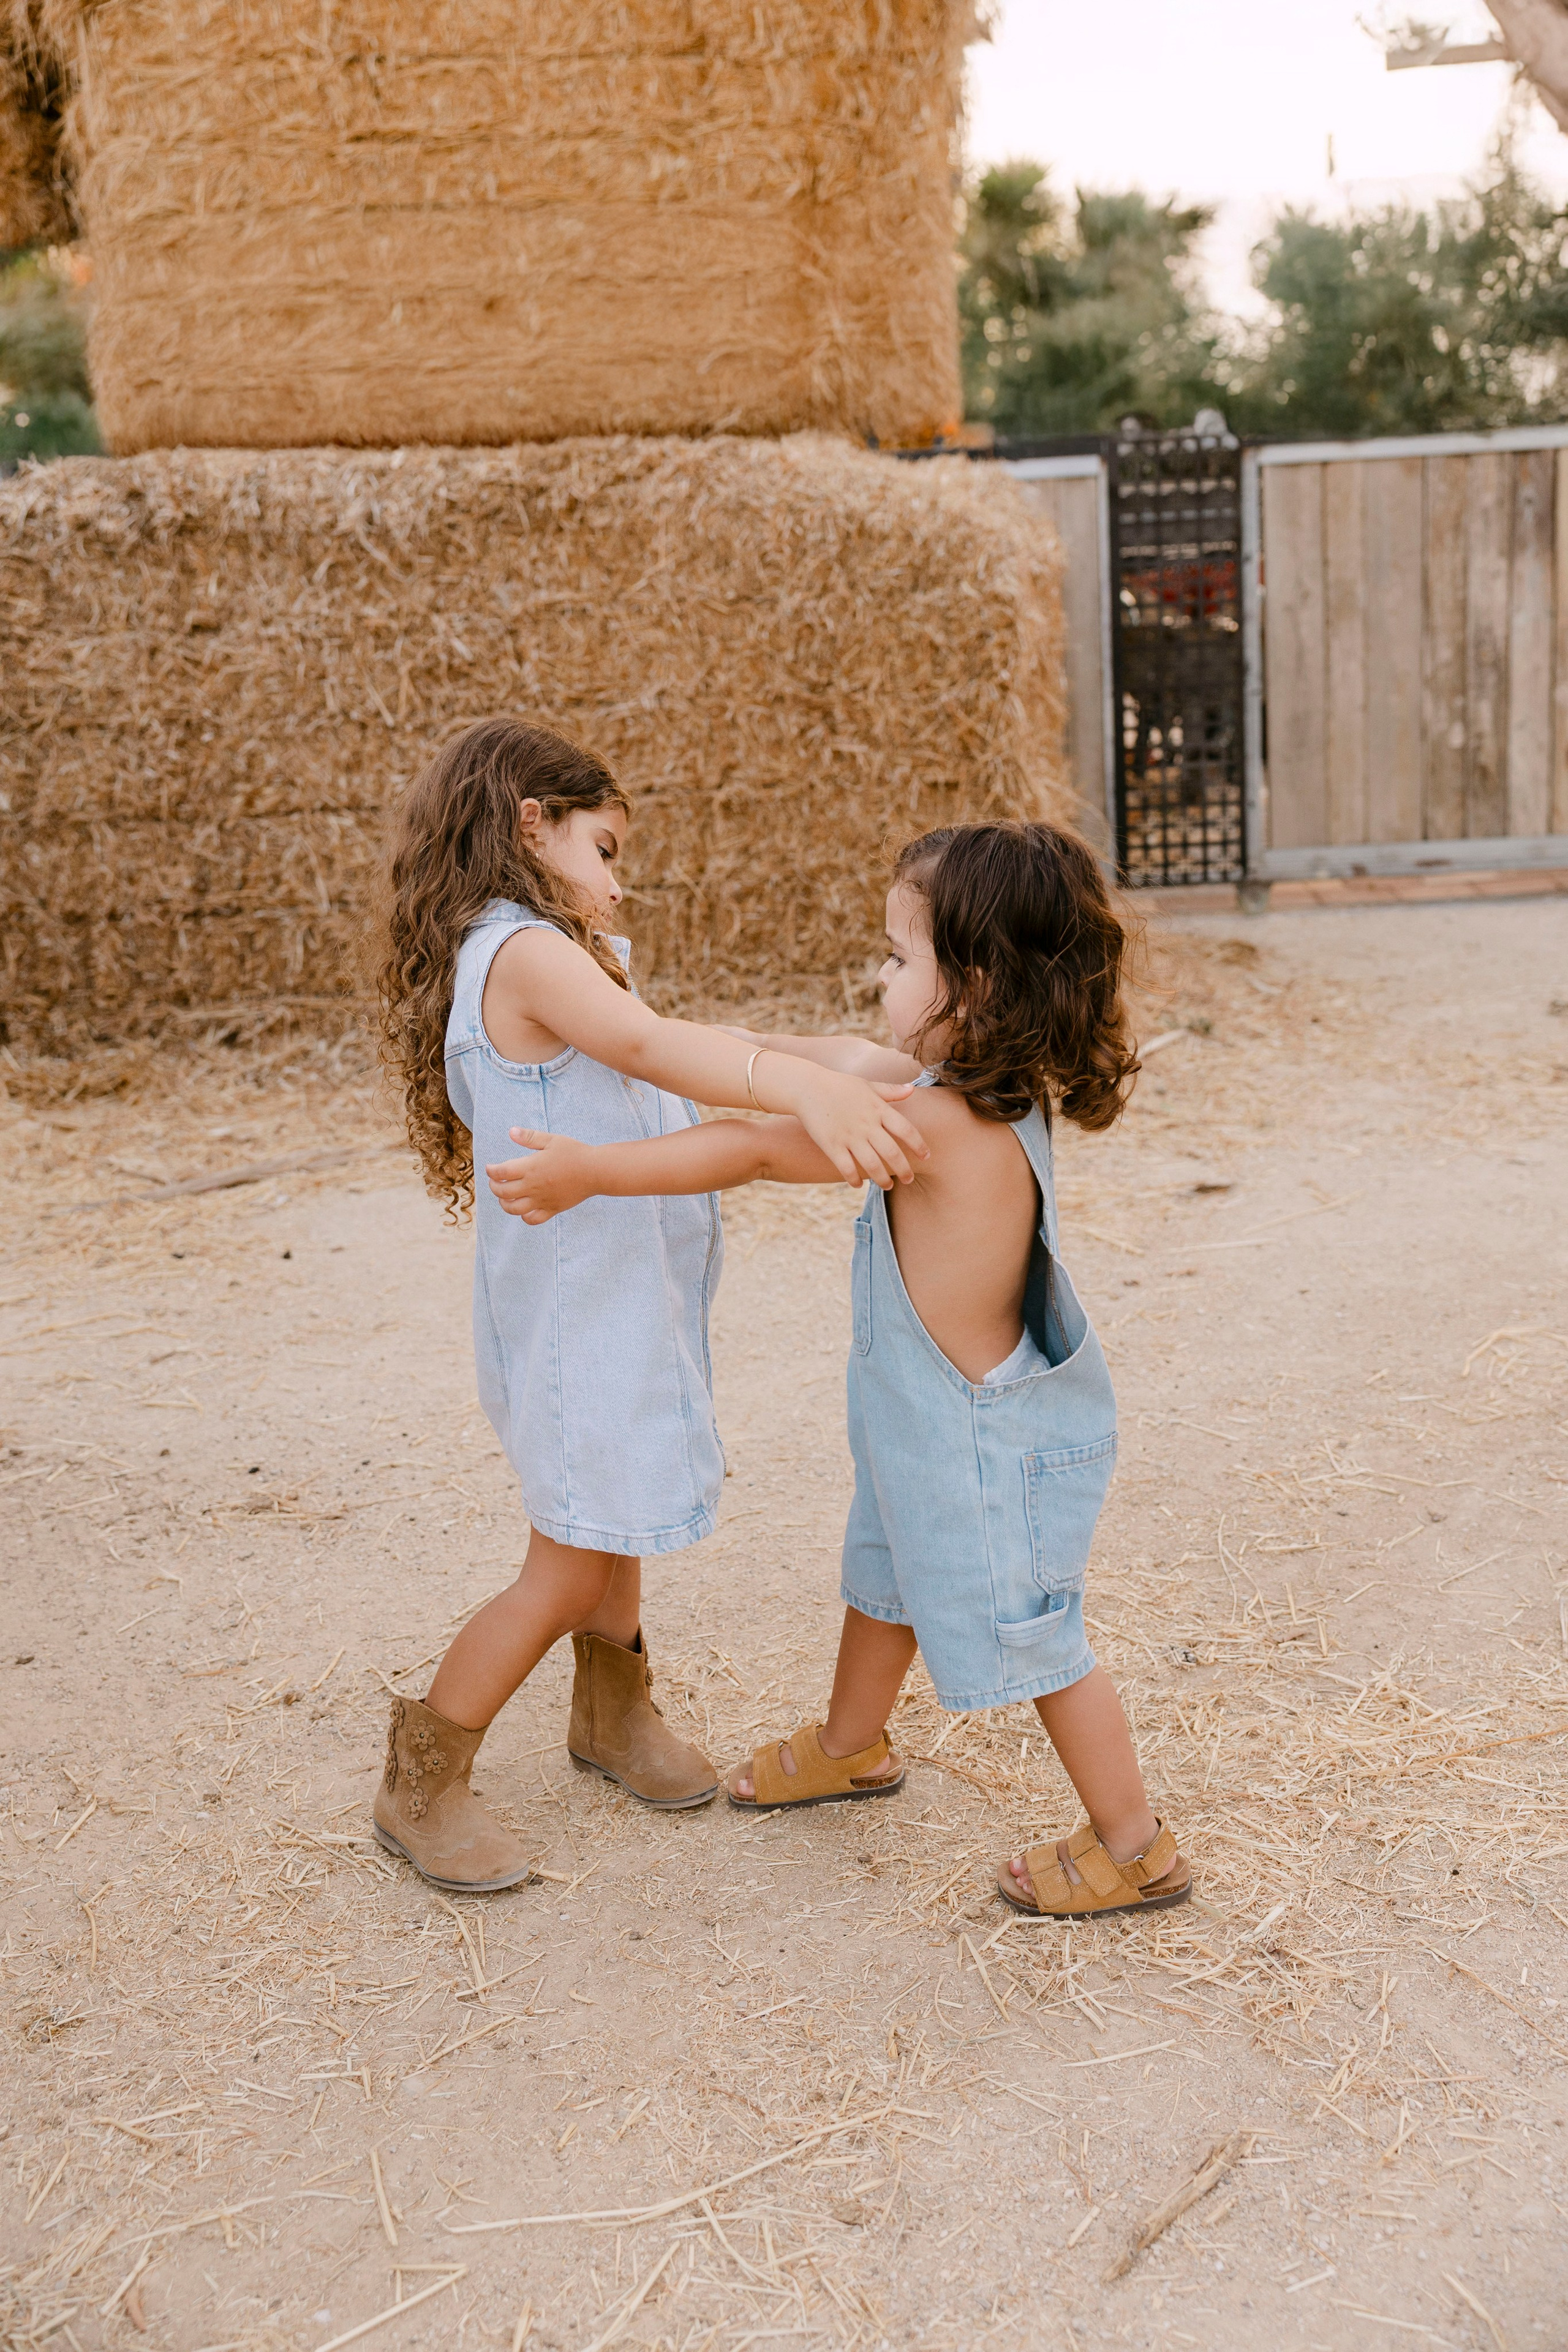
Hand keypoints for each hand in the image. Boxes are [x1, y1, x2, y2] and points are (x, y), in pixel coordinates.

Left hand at [485, 1129, 595, 1223]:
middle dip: (494, 1186)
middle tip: (495, 1181)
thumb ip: (529, 1137)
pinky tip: (523, 1209)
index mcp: (531, 1167)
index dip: (491, 1170)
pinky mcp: (552, 1209)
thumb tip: (511, 1131)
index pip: (502, 1172)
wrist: (595, 1171)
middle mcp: (534, 1186)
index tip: (490, 1167)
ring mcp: (542, 1199)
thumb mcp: (551, 1140)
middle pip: (503, 1192)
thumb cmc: (574, 1153)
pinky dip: (524, 1216)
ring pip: (514, 1209)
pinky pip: (532, 1219)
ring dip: (504, 1204)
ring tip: (504, 1197)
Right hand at [759, 1064, 925, 1188]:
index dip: (919, 1145)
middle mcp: (867, 1124)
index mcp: (878, 1109)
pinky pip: (847, 1168)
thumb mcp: (867, 1085)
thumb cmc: (839, 1085)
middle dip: (904, 1169)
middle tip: (910, 1180)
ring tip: (888, 1186)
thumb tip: (912, 1089)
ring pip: (872, 1165)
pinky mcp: (832, 1145)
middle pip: (892, 1153)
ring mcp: (849, 1136)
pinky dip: (854, 1179)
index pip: (906, 1130)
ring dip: (882, 1179)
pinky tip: (858, 1184)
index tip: (927, 1156)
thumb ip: (890, 1091)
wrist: (807, 1087)